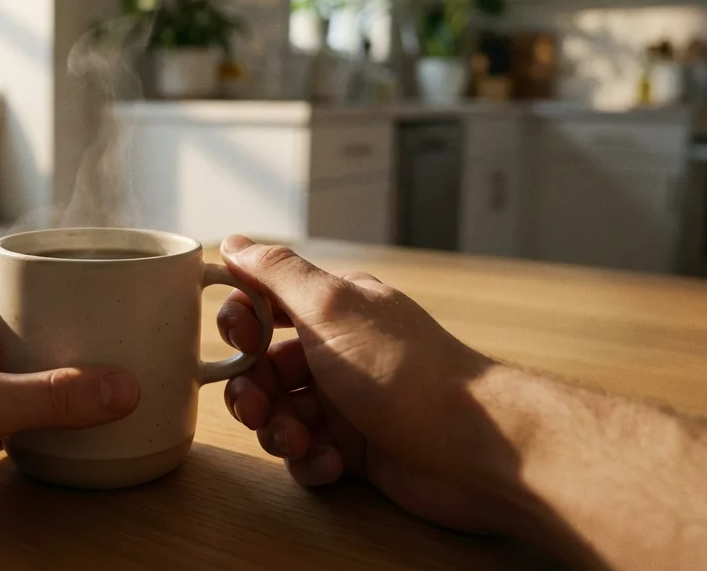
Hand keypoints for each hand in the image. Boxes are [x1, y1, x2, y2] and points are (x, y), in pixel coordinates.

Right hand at [216, 235, 509, 532]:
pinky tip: (331, 464)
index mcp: (333, 309)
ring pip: (281, 415)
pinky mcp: (358, 450)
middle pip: (264, 368)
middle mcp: (338, 351)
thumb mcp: (330, 306)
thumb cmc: (402, 370)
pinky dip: (309, 461)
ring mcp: (347, 402)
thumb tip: (233, 241)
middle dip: (250, 390)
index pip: (266, 304)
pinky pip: (308, 454)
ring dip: (276, 430)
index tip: (241, 341)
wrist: (473, 446)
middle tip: (255, 408)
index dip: (242, 323)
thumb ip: (276, 273)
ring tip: (297, 441)